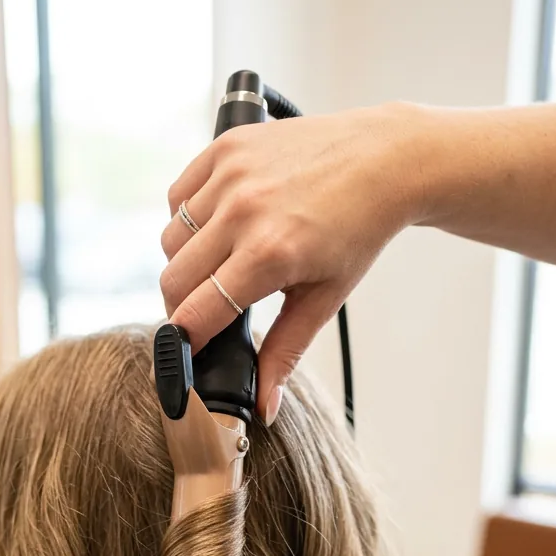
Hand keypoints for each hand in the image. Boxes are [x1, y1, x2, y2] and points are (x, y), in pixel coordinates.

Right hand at [160, 102, 429, 421]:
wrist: (384, 160)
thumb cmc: (357, 232)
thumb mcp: (323, 299)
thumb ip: (284, 354)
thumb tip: (263, 408)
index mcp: (270, 255)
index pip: (195, 313)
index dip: (185, 340)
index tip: (189, 350)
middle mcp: (244, 211)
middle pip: (173, 279)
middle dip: (182, 304)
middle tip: (208, 309)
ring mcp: (232, 175)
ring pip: (171, 239)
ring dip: (186, 260)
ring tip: (221, 262)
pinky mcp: (226, 147)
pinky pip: (178, 196)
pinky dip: (188, 218)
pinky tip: (219, 226)